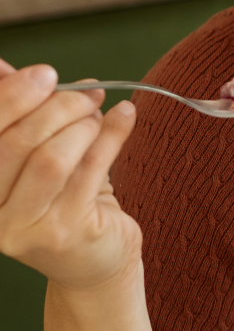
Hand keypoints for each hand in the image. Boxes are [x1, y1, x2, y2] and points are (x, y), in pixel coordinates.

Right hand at [0, 60, 140, 290]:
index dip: (12, 96)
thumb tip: (2, 68)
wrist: (95, 262)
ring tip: (99, 112)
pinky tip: (125, 117)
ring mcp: (26, 227)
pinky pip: (91, 172)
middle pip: (17, 142)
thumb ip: (18, 116)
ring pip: (51, 159)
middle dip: (56, 107)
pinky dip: (111, 136)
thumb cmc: (63, 201)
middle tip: (87, 92)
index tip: (46, 73)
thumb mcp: (35, 156)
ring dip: (81, 124)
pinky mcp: (66, 233)